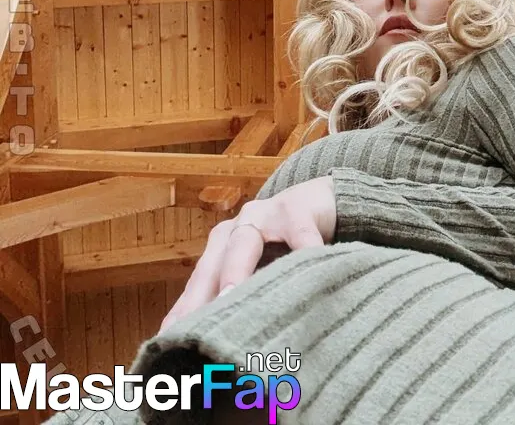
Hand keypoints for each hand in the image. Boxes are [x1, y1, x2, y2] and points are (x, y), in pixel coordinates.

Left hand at [159, 176, 335, 332]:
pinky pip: (300, 234)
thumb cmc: (286, 242)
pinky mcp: (299, 211)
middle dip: (199, 296)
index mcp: (223, 246)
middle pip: (213, 265)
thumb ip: (240, 294)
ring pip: (246, 243)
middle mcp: (238, 228)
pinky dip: (303, 253)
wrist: (319, 200)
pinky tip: (306, 278)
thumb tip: (219, 342)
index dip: (182, 314)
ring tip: (230, 296)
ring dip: (236, 270)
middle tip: (190, 330)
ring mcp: (266, 216)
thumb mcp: (261, 266)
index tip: (166, 344)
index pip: (198, 284)